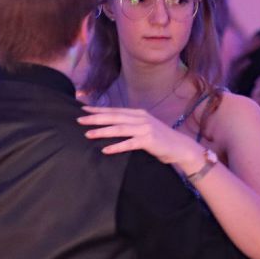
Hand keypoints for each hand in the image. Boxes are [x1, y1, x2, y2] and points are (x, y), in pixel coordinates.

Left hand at [77, 106, 203, 174]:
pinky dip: (116, 146)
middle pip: (114, 117)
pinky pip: (129, 144)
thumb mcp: (144, 128)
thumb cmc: (160, 139)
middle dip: (95, 118)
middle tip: (79, 119)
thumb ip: (130, 125)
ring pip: (119, 128)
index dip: (98, 109)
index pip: (114, 110)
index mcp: (138, 113)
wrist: (180, 147)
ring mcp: (145, 129)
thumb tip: (110, 125)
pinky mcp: (148, 141)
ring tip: (88, 134)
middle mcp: (140, 118)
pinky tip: (105, 150)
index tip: (82, 108)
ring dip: (102, 131)